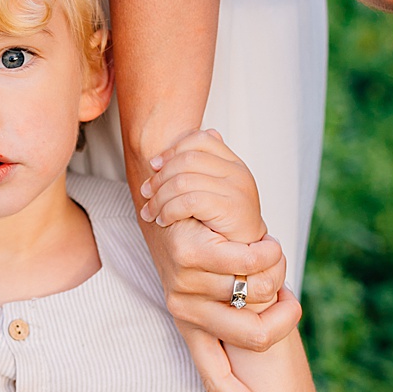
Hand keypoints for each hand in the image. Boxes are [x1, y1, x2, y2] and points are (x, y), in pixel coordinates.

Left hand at [140, 128, 265, 242]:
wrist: (246, 251)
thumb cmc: (226, 223)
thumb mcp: (214, 190)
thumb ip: (201, 169)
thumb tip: (179, 146)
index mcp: (234, 163)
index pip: (200, 140)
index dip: (172, 150)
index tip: (154, 166)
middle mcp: (238, 172)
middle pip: (187, 159)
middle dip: (159, 177)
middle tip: (145, 193)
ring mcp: (237, 189)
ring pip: (183, 180)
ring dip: (160, 198)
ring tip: (152, 212)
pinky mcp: (231, 208)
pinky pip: (190, 201)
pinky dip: (170, 210)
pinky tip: (163, 219)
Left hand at [143, 219, 302, 391]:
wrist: (165, 184)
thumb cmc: (195, 230)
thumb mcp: (212, 278)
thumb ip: (235, 305)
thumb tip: (269, 334)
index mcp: (190, 325)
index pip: (216, 378)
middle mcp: (183, 310)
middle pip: (252, 337)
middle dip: (283, 320)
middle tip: (287, 299)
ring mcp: (182, 284)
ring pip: (255, 297)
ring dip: (276, 277)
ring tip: (273, 257)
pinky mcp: (187, 252)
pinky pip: (244, 264)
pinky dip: (266, 255)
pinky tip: (269, 246)